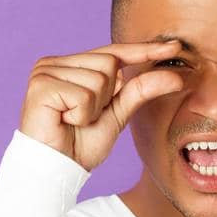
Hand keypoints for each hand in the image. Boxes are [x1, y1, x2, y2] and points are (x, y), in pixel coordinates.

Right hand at [18, 39, 185, 170]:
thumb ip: (141, 91)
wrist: (55, 170)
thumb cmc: (80, 145)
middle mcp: (55, 62)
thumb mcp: (117, 114)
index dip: (144, 50)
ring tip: (72, 121)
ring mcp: (45, 71)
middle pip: (109, 63)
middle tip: (84, 117)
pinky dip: (81, 114)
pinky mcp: (40, 86)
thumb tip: (176, 76)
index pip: (113, 52)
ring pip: (98, 80)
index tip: (176, 46)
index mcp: (72, 65)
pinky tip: (63, 121)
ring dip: (93, 109)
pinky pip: (83, 95)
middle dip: (106, 97)